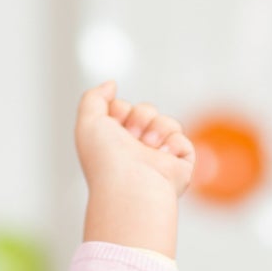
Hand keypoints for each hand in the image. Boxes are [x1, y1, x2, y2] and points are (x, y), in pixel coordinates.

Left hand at [76, 82, 193, 256]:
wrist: (131, 185)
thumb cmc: (106, 160)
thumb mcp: (88, 121)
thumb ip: (94, 97)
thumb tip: (112, 85)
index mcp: (115, 142)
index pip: (124, 108)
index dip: (120, 110)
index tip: (114, 126)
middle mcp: (136, 151)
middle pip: (147, 110)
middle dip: (140, 117)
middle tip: (132, 137)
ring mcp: (159, 159)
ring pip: (167, 122)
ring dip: (157, 129)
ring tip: (148, 147)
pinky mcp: (180, 166)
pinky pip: (183, 139)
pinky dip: (174, 144)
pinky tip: (163, 158)